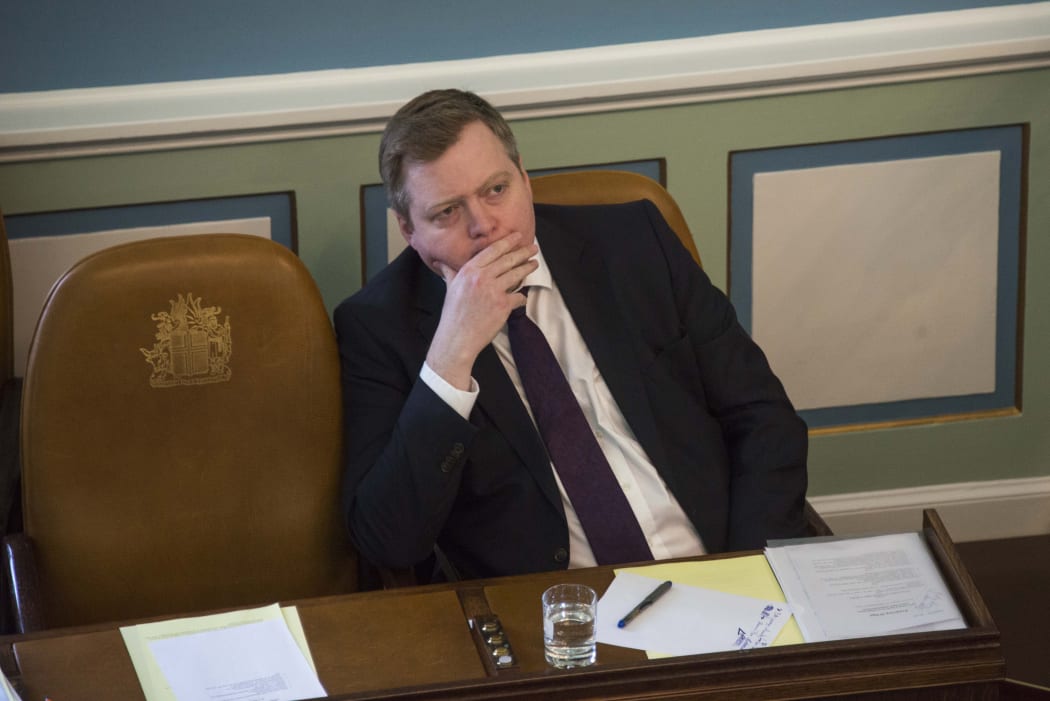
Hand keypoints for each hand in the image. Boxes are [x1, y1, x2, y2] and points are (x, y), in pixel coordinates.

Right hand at [427, 233, 538, 389]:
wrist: (457, 338)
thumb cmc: (452, 314)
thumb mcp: (450, 288)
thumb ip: (450, 273)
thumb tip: (440, 263)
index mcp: (469, 271)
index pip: (492, 251)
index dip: (507, 242)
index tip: (517, 236)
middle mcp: (482, 277)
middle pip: (508, 260)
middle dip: (523, 252)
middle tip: (533, 248)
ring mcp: (493, 291)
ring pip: (516, 275)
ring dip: (527, 268)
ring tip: (534, 264)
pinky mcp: (503, 305)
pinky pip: (518, 297)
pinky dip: (522, 297)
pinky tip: (523, 297)